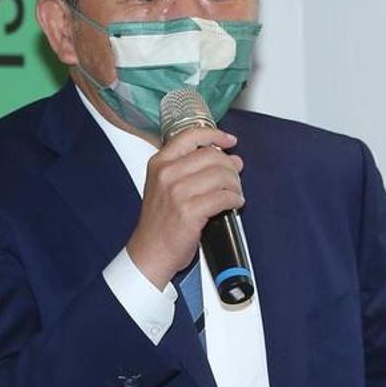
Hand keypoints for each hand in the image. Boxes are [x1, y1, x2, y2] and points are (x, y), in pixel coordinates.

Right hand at [126, 126, 243, 288]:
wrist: (150, 251)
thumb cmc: (160, 221)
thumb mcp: (164, 185)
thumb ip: (191, 168)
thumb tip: (230, 159)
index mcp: (160, 163)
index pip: (191, 136)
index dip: (215, 135)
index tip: (230, 140)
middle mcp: (167, 174)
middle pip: (212, 156)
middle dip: (230, 167)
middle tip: (235, 177)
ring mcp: (177, 193)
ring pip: (221, 176)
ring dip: (235, 185)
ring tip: (235, 194)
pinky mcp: (189, 212)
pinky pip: (224, 197)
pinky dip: (235, 200)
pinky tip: (234, 204)